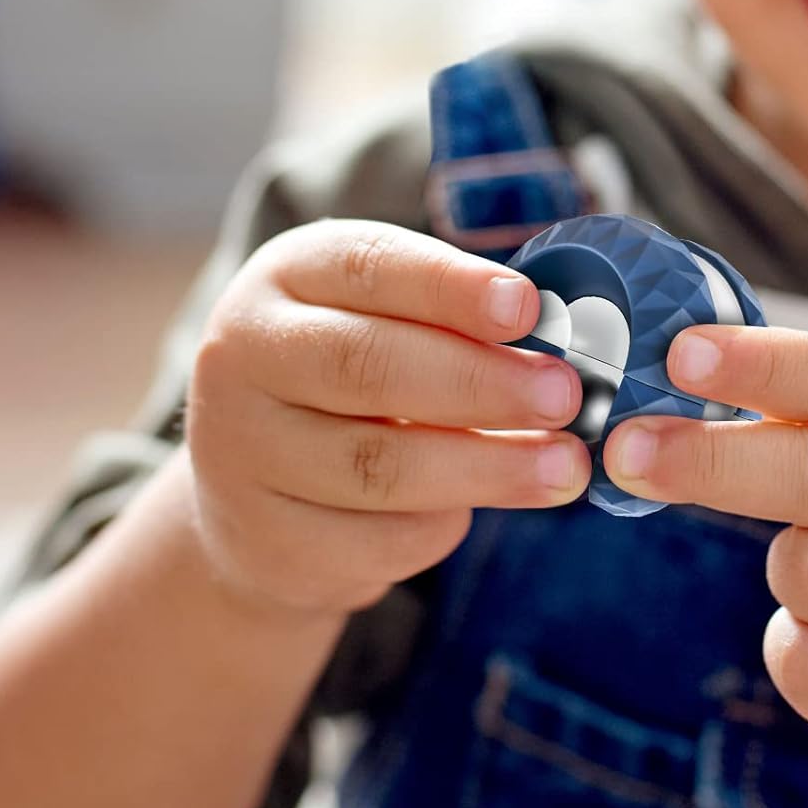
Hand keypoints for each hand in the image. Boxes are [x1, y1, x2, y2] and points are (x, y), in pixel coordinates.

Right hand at [186, 220, 589, 618]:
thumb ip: (457, 317)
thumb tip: (565, 335)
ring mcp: (243, 453)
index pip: (368, 267)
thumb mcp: (384, 316)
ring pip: (378, 466)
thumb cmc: (353, 378)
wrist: (255, 489)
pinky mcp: (268, 541)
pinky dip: (445, 524)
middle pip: (368, 366)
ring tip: (564, 467)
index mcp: (285, 276)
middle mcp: (243, 356)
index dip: (452, 287)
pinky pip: (377, 539)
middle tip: (564, 396)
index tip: (528, 307)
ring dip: (488, 468)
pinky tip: (482, 507)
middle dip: (481, 383)